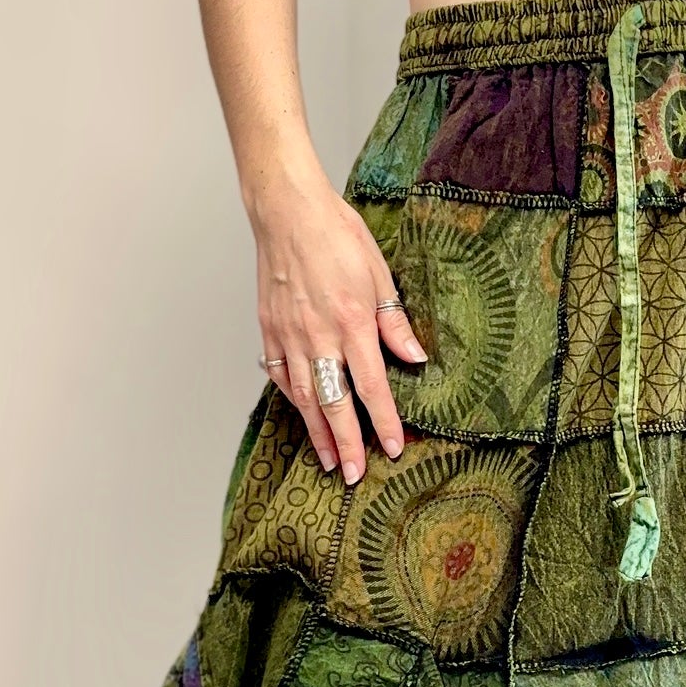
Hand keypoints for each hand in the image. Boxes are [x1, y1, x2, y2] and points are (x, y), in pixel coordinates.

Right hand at [252, 165, 425, 482]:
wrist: (288, 212)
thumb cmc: (337, 235)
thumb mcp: (379, 274)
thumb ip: (395, 323)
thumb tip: (415, 358)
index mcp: (353, 323)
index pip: (372, 387)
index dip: (383, 421)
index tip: (392, 448)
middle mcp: (320, 337)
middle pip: (335, 404)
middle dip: (347, 443)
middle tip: (353, 474)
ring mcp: (290, 337)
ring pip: (305, 397)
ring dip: (317, 432)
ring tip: (329, 460)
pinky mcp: (270, 330)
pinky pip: (282, 375)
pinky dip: (293, 399)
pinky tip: (304, 413)